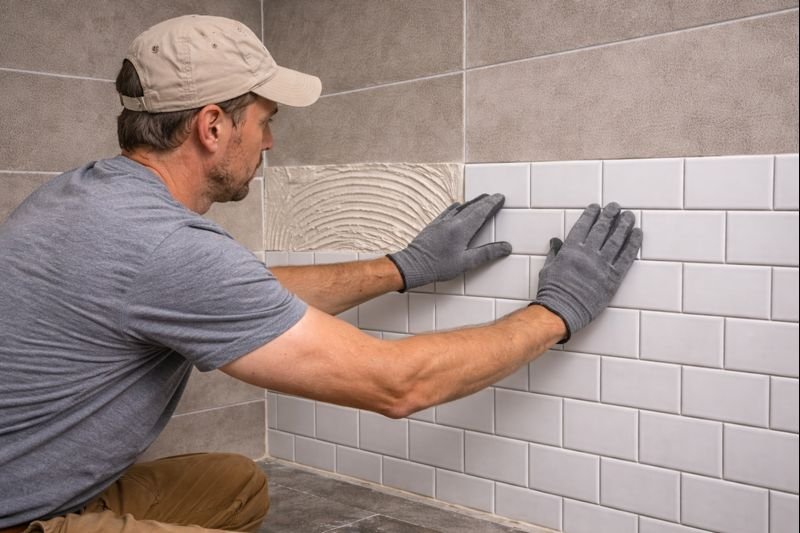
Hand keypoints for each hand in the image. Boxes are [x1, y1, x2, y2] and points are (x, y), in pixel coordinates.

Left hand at [387, 193, 511, 290]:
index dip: (491, 204)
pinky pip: (448, 211)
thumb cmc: (438, 266)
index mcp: (462, 229)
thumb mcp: (466, 263)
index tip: (500, 198)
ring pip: (460, 208)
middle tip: (494, 196)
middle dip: (484, 201)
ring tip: (481, 199)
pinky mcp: (433, 225)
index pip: (481, 212)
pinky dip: (456, 207)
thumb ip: (486, 253)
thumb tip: (505, 247)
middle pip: (472, 207)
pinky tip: (457, 206)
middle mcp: (452, 222)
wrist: (413, 265)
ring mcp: (441, 222)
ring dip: (472, 203)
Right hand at [533, 202, 641, 341]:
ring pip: (616, 240)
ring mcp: (602, 266)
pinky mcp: (613, 278)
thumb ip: (554, 253)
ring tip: (629, 216)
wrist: (562, 311)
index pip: (583, 226)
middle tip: (615, 207)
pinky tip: (637, 234)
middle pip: (602, 229)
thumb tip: (556, 241)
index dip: (591, 215)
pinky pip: (626, 257)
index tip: (596, 207)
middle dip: (609, 215)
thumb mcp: (548, 269)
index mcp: (570, 251)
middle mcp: (588, 254)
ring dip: (624, 225)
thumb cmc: (553, 292)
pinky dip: (633, 244)